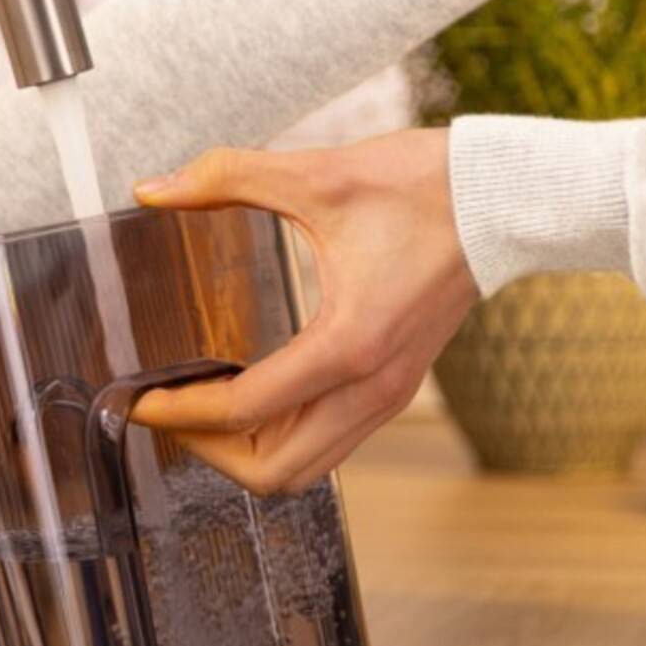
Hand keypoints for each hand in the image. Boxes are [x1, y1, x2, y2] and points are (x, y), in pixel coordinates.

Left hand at [129, 128, 476, 492]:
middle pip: (275, 471)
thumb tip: (152, 188)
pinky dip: (282, 435)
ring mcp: (391, 393)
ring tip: (201, 407)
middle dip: (209, 451)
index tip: (137, 399)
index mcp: (349, 344)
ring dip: (246, 451)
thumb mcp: (317, 173)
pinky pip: (330, 441)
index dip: (179, 412)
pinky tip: (251, 393)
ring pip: (306, 466)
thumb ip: (226, 177)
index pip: (244, 410)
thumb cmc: (424, 185)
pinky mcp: (398, 385)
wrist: (508, 195)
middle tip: (168, 411)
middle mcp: (373, 386)